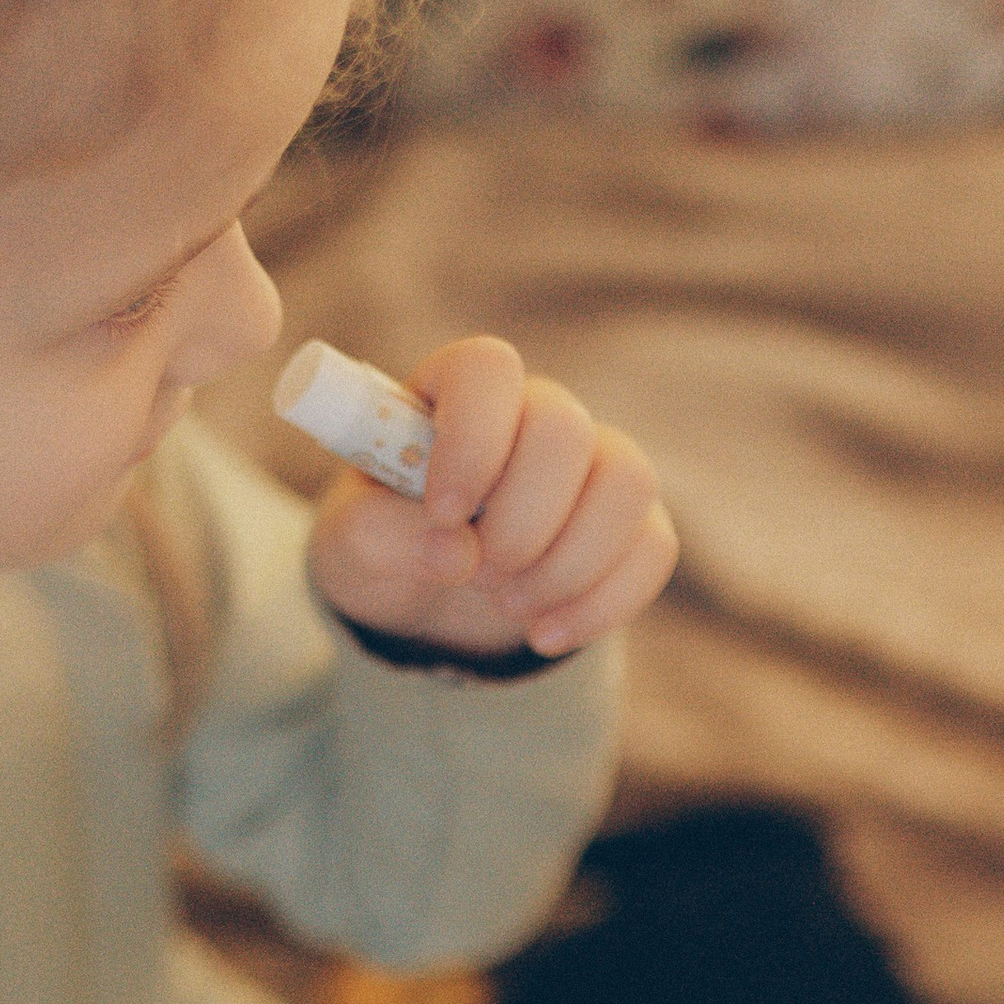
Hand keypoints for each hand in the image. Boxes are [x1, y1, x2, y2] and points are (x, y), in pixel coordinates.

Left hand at [303, 336, 676, 662]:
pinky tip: (546, 633)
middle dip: (521, 522)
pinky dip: (602, 603)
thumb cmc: (384, 540)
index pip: (489, 370)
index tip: (445, 513)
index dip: (473, 439)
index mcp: (456, 390)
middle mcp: (534, 411)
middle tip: (477, 576)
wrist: (424, 595)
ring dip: (569, 563)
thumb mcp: (349, 540)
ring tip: (510, 605)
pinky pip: (654, 547)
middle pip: (565, 430)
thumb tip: (456, 554)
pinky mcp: (631, 522)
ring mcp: (593, 463)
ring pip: (628, 483)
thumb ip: (379, 533)